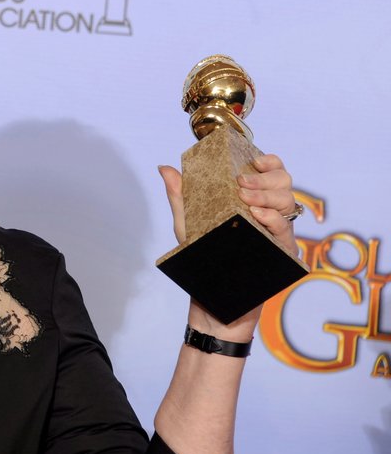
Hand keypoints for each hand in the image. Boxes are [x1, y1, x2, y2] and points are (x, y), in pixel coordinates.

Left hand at [158, 154, 299, 335]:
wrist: (211, 291)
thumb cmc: (202, 254)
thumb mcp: (187, 222)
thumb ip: (179, 194)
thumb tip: (165, 168)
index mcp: (251, 199)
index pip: (272, 171)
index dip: (270, 161)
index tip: (255, 161)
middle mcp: (268, 211)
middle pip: (285, 182)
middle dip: (266, 177)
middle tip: (242, 183)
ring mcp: (277, 231)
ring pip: (289, 201)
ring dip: (268, 194)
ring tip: (246, 198)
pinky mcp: (281, 250)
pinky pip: (285, 229)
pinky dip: (272, 217)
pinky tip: (256, 214)